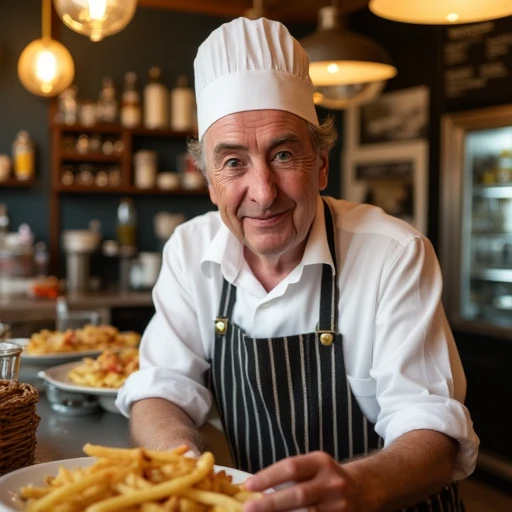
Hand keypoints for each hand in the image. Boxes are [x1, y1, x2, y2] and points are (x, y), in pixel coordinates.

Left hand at [242, 451, 378, 511]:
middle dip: (271, 503)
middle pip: (298, 495)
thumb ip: (290, 475)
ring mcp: (339, 506)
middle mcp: (332, 483)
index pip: (291, 467)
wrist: (364, 489)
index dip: (269, 476)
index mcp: (321, 462)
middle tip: (248, 508)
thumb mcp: (313, 466)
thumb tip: (256, 490)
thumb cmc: (326, 477)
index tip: (248, 485)